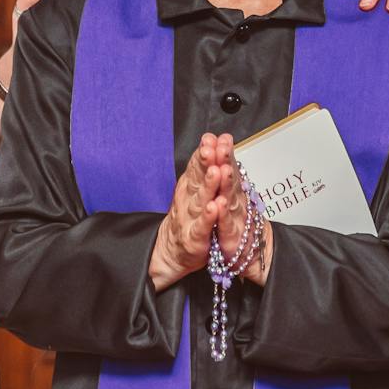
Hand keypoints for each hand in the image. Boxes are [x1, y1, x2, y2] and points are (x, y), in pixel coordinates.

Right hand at [150, 133, 233, 288]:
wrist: (172, 251)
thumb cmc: (188, 216)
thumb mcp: (194, 188)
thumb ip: (203, 164)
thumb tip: (212, 137)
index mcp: (190, 186)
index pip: (197, 165)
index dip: (204, 152)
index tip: (212, 138)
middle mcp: (188, 199)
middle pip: (198, 178)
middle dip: (205, 163)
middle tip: (212, 148)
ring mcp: (190, 218)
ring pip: (201, 199)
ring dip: (208, 185)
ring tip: (216, 172)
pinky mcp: (195, 238)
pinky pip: (202, 226)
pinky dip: (208, 217)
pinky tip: (214, 207)